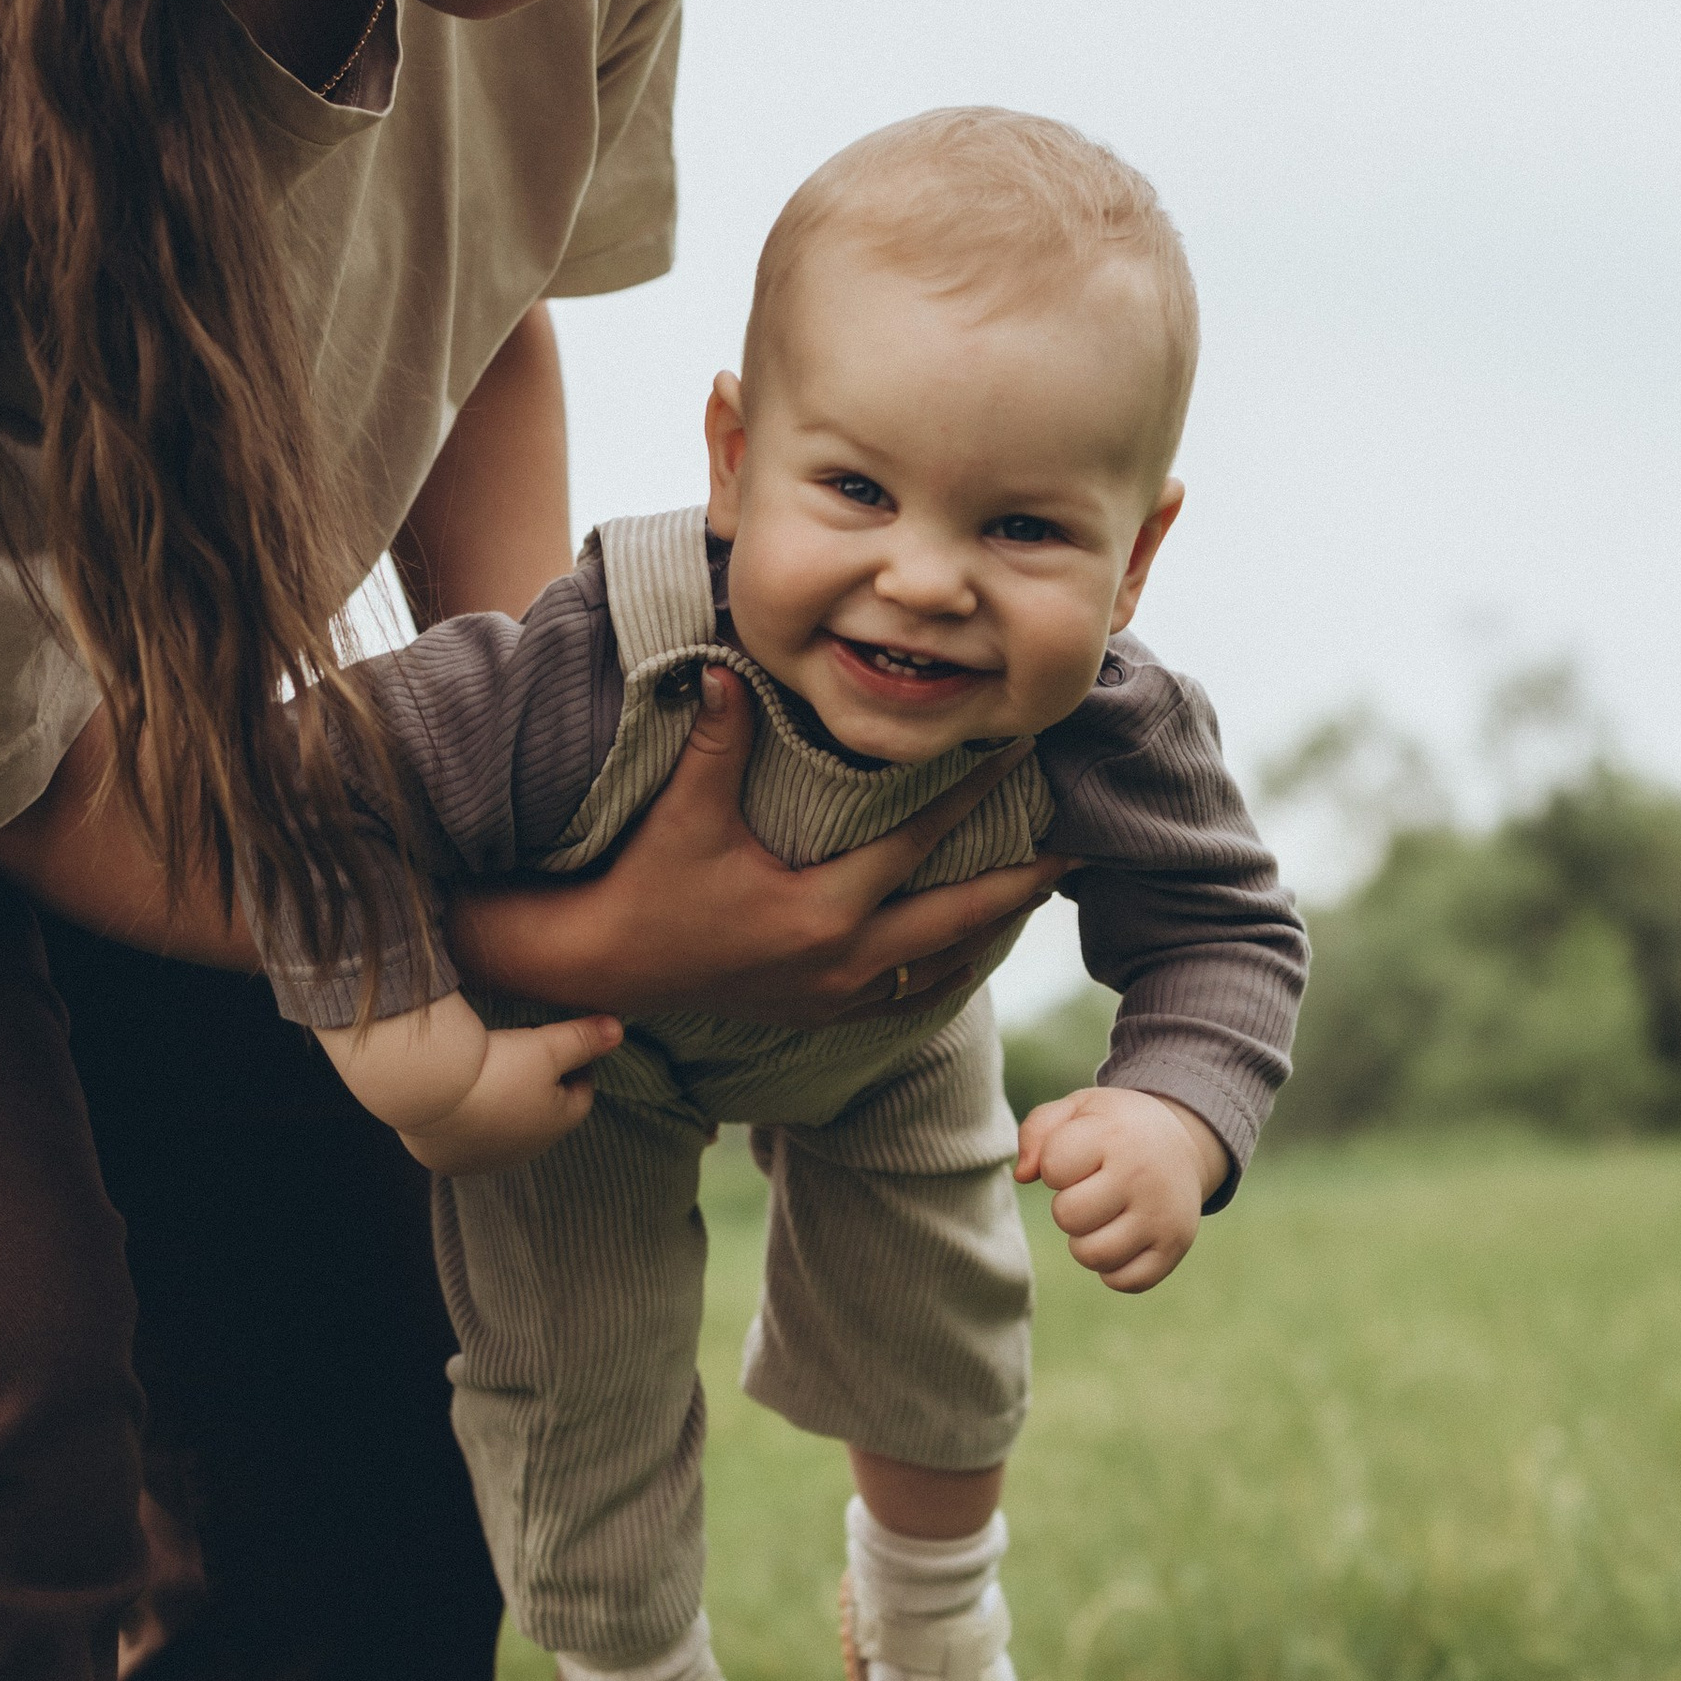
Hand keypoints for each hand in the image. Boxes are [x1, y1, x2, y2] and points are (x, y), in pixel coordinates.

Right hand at [403, 1013, 623, 1175]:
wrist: (432, 1093)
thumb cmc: (498, 1067)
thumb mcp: (548, 1045)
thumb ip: (585, 1037)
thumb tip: (618, 1029)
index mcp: (559, 1123)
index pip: (582, 1093)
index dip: (577, 1064)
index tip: (563, 1042)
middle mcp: (528, 1149)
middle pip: (545, 1114)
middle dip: (542, 1087)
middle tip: (525, 1052)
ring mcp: (488, 1160)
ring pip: (507, 1129)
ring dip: (506, 1106)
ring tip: (491, 1073)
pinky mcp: (454, 1162)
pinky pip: (470, 1141)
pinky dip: (471, 1123)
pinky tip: (460, 1101)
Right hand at [447, 672, 1062, 1028]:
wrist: (601, 969)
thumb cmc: (641, 886)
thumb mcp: (680, 816)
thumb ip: (715, 743)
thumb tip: (727, 667)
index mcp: (817, 913)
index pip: (915, 847)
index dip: (970, 799)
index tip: (1015, 758)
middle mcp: (839, 964)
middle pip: (955, 922)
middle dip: (1019, 886)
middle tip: (1079, 854)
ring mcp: (833, 997)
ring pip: (940, 967)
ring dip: (988, 929)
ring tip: (1036, 891)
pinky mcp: (819, 1013)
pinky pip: (907, 995)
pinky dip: (946, 968)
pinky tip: (965, 946)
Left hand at [1015, 1086, 1225, 1293]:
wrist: (1184, 1142)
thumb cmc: (1116, 1129)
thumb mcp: (1078, 1109)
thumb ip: (1037, 1131)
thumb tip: (1022, 1176)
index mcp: (1114, 1136)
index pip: (1053, 1167)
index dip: (1053, 1166)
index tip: (1076, 1158)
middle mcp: (1141, 1176)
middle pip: (1068, 1216)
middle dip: (1067, 1206)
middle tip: (1088, 1192)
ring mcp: (1161, 1215)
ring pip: (1092, 1255)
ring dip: (1085, 1241)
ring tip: (1101, 1218)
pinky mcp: (1174, 1247)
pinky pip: (1125, 1282)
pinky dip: (1113, 1269)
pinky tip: (1120, 1240)